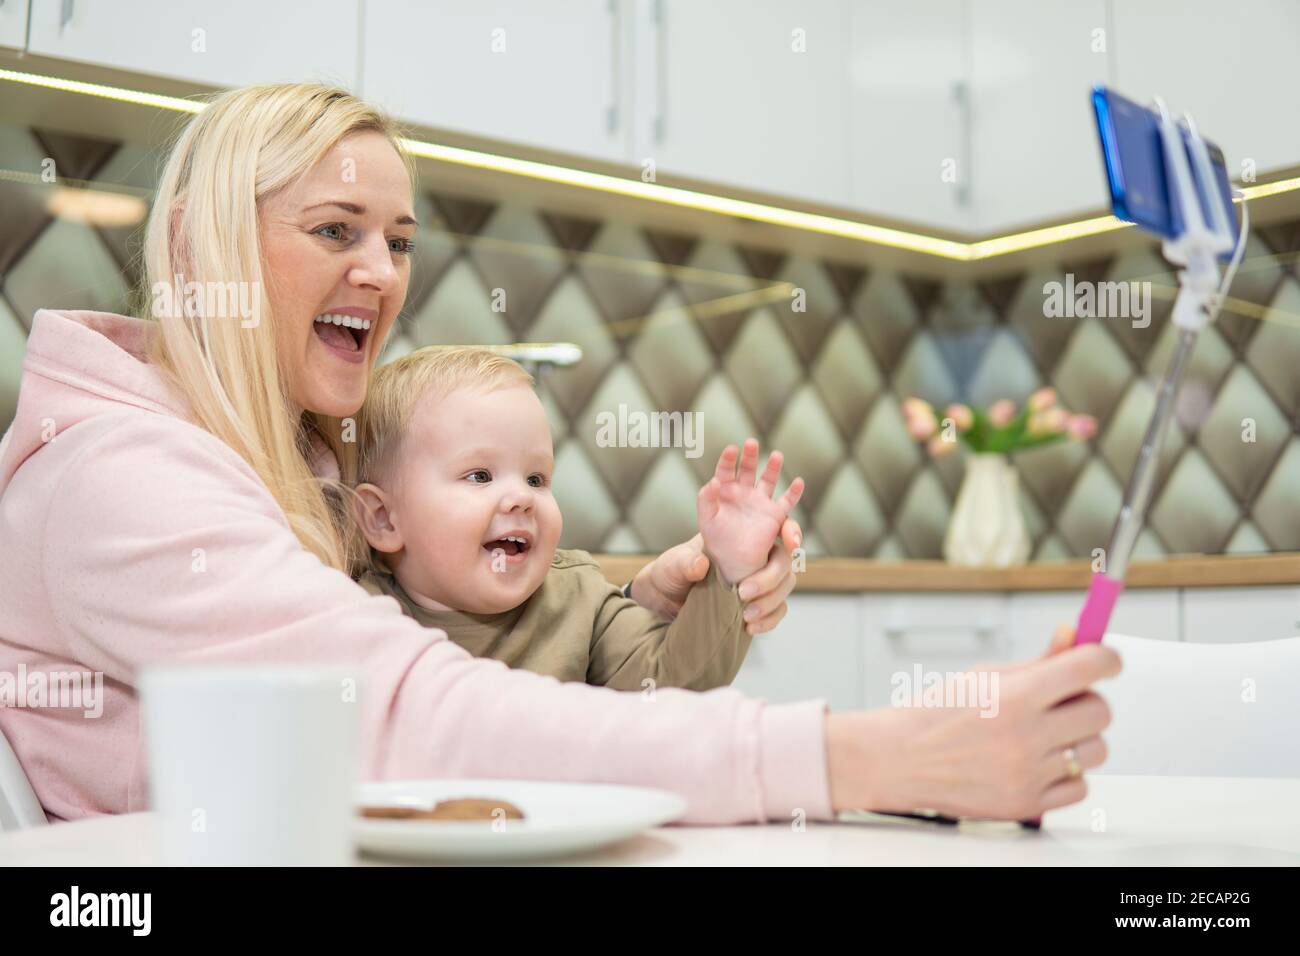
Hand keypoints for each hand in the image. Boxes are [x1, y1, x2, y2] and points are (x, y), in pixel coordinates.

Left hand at [628, 519, 803, 634]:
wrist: (665, 603)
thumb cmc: (670, 573)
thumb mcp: (672, 564)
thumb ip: (684, 562)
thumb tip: (700, 565)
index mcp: (739, 535)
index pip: (775, 524)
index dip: (790, 530)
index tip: (790, 542)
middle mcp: (754, 555)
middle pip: (784, 560)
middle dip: (771, 576)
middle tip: (743, 592)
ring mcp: (759, 580)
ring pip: (785, 585)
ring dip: (771, 600)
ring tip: (746, 615)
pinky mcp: (759, 603)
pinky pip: (777, 610)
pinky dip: (769, 619)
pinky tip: (751, 627)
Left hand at [696, 439, 804, 585]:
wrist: (733, 561)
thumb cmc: (716, 539)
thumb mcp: (706, 519)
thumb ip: (706, 500)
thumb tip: (713, 482)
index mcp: (725, 490)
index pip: (726, 470)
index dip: (728, 459)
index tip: (731, 450)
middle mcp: (744, 492)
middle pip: (747, 469)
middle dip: (749, 456)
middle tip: (751, 443)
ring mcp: (761, 501)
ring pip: (768, 480)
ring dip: (772, 467)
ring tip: (776, 455)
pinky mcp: (775, 515)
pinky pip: (787, 501)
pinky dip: (793, 493)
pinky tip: (798, 482)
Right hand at [824, 634, 1120, 820]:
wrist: (899, 759)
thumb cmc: (937, 713)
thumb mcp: (983, 676)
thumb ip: (1036, 661)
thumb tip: (1075, 636)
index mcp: (1015, 696)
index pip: (1089, 667)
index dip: (1106, 657)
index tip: (1106, 659)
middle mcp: (1025, 736)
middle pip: (1100, 711)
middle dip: (1086, 699)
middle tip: (1063, 701)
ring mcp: (1028, 774)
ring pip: (1095, 751)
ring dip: (1077, 738)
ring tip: (1044, 734)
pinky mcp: (1028, 804)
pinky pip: (1079, 787)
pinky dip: (1065, 774)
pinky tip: (1037, 762)